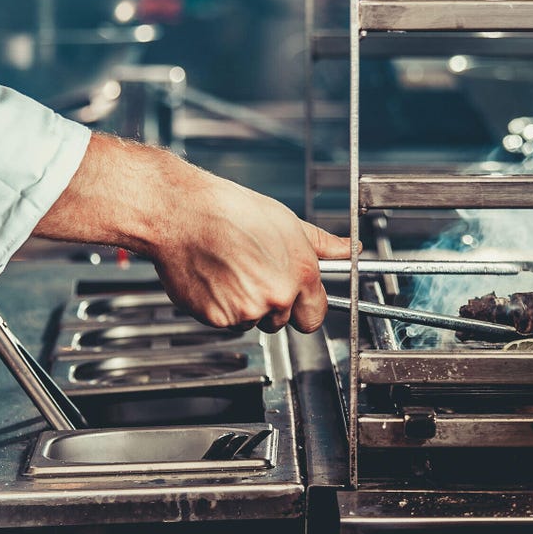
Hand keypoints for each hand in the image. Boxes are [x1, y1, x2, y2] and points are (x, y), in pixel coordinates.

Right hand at [147, 172, 342, 333]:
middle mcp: (277, 296)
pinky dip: (220, 306)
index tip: (294, 297)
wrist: (183, 213)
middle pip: (283, 321)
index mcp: (299, 273)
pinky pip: (226, 323)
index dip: (304, 305)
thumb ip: (322, 244)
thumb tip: (349, 249)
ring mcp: (247, 310)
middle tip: (254, 273)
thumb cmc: (230, 211)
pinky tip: (215, 277)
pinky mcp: (218, 319)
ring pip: (252, 321)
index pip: (316, 315)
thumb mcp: (286, 221)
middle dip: (273, 304)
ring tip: (230, 269)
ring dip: (244, 304)